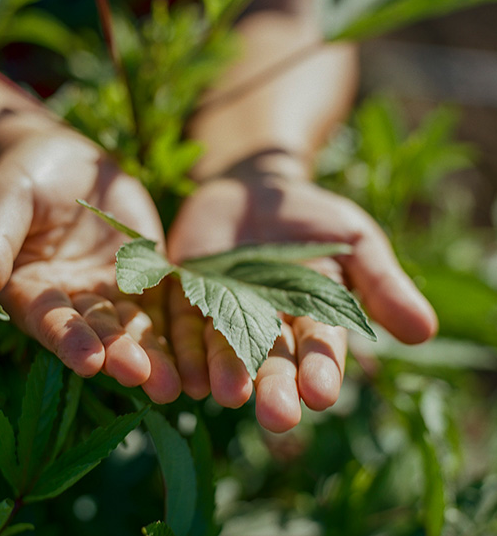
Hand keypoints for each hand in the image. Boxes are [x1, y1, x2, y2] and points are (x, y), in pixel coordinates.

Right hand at [0, 126, 180, 402]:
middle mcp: (75, 303)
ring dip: (159, 355)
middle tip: (151, 382)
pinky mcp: (146, 277)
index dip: (70, 341)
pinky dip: (185, 325)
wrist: (68, 161)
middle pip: (102, 334)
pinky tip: (208, 349)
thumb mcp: (6, 204)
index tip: (90, 363)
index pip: (52, 322)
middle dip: (125, 357)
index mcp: (34, 293)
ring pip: (139, 327)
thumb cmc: (25, 178)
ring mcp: (113, 292)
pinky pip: (168, 301)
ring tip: (183, 384)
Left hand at [167, 161, 436, 430]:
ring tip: (226, 395)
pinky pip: (180, 323)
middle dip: (274, 386)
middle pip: (270, 360)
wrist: (252, 188)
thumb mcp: (354, 239)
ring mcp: (221, 312)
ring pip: (222, 348)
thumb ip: (381, 283)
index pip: (319, 348)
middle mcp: (265, 326)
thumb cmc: (310, 216)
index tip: (322, 392)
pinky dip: (182, 348)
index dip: (321, 369)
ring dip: (224, 373)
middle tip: (277, 416)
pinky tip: (184, 374)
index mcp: (310, 318)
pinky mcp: (184, 295)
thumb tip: (424, 331)